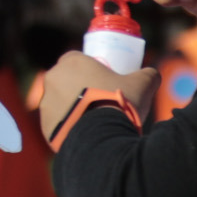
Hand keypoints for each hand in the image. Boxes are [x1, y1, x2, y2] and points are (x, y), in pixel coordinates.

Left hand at [34, 49, 157, 138]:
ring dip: (74, 108)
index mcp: (72, 62)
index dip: (91, 67)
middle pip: (66, 80)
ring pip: (61, 102)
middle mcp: (53, 79)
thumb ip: (148, 75)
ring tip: (96, 121)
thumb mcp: (142, 85)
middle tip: (101, 100)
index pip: (77, 58)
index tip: (104, 78)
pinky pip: (58, 124)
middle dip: (80, 87)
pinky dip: (70, 127)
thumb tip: (152, 74)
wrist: (102, 138)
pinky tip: (88, 134)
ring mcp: (46, 103)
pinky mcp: (45, 126)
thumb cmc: (119, 103)